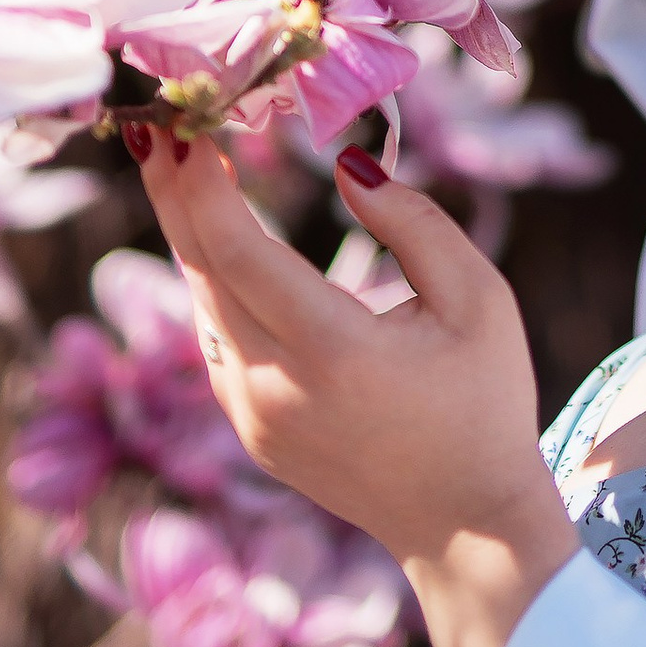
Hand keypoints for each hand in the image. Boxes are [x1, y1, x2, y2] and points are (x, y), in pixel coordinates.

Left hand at [128, 126, 577, 646]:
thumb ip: (415, 223)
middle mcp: (275, 388)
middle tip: (160, 120)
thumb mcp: (479, 300)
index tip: (184, 124)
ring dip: (190, 232)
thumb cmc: (485, 402)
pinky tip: (215, 235)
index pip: (238, 254)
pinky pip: (216, 339)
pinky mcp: (249, 431)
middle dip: (174, 191)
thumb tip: (346, 165)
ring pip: (202, 304)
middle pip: (201, 271)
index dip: (199, 185)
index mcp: (333, 353)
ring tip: (182, 160)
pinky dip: (210, 279)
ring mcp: (253, 416)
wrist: (465, 526)